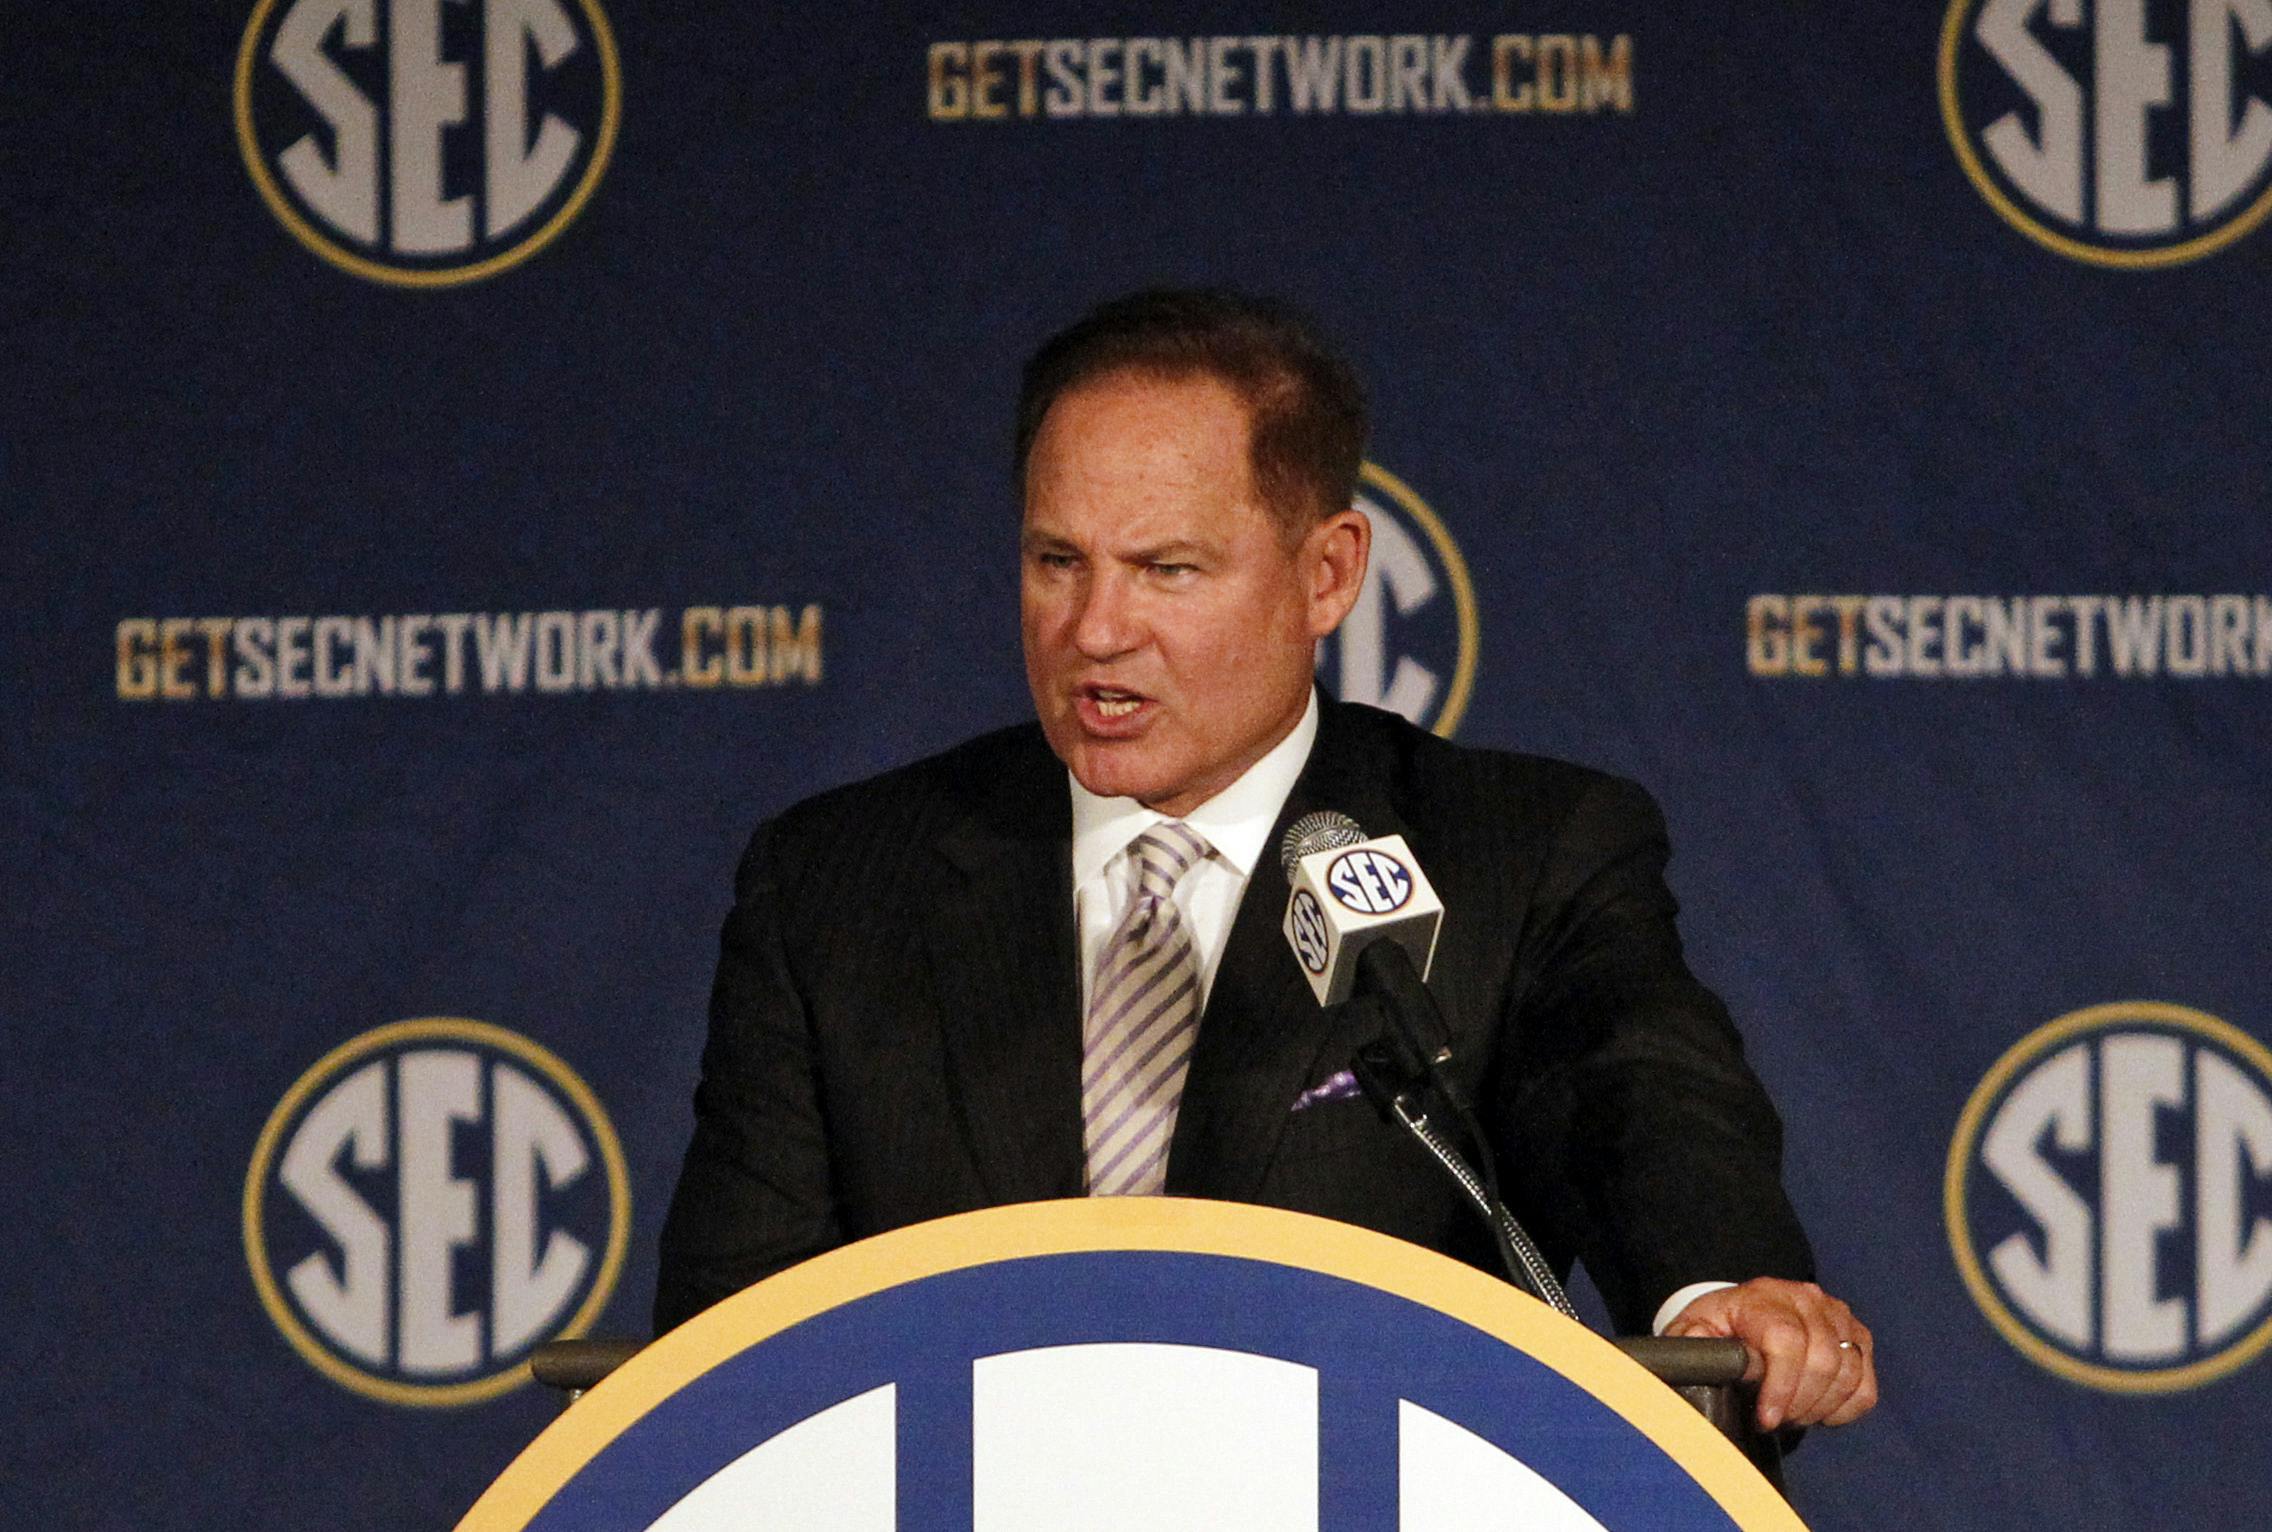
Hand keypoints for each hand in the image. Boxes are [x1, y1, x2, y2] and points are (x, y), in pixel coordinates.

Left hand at [1661, 1277, 1875, 1430]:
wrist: (1747, 1312)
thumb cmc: (1721, 1327)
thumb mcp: (1695, 1328)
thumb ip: (1690, 1339)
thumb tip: (1696, 1348)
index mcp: (1763, 1297)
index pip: (1786, 1339)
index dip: (1780, 1386)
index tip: (1765, 1419)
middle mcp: (1807, 1299)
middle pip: (1822, 1360)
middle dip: (1798, 1403)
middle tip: (1776, 1420)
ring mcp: (1838, 1316)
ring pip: (1847, 1374)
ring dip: (1819, 1408)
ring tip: (1791, 1415)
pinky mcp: (1858, 1337)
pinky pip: (1865, 1386)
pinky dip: (1844, 1408)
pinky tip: (1818, 1411)